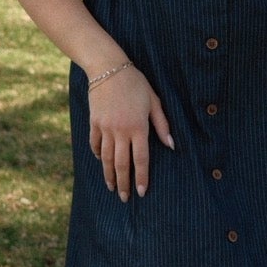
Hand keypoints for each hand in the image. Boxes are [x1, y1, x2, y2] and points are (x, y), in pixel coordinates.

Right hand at [88, 63, 173, 199]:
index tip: (141, 192)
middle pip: (121, 164)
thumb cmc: (136, 83)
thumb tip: (171, 145)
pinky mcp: (94, 122)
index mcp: (138, 127)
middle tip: (125, 198)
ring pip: (106, 158)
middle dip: (124, 183)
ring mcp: (105, 128)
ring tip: (112, 187)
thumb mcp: (154, 101)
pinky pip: (95, 144)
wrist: (108, 68)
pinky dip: (97, 155)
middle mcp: (120, 131)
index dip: (141, 177)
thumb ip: (162, 124)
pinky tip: (100, 162)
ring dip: (109, 175)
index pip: (140, 159)